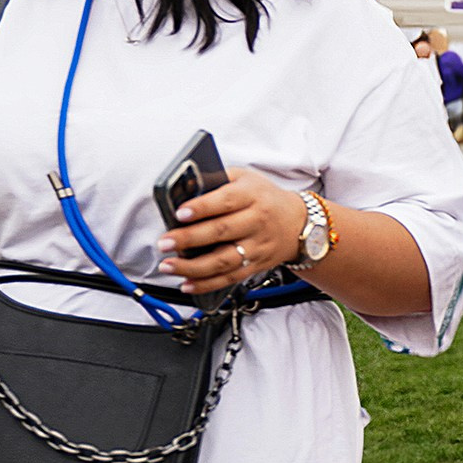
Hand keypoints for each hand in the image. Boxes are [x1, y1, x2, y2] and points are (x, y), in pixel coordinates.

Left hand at [156, 167, 308, 288]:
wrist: (298, 223)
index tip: (180, 213)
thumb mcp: (245, 178)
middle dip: (189, 239)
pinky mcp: (254, 266)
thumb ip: (217, 180)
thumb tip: (184, 187)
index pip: (225, 201)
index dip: (202, 207)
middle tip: (165, 242)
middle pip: (221, 232)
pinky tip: (186, 283)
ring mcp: (256, 247)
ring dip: (193, 267)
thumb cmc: (264, 197)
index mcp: (252, 195)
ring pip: (224, 260)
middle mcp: (256, 221)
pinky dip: (206, 284)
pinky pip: (229, 278)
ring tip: (168, 265)